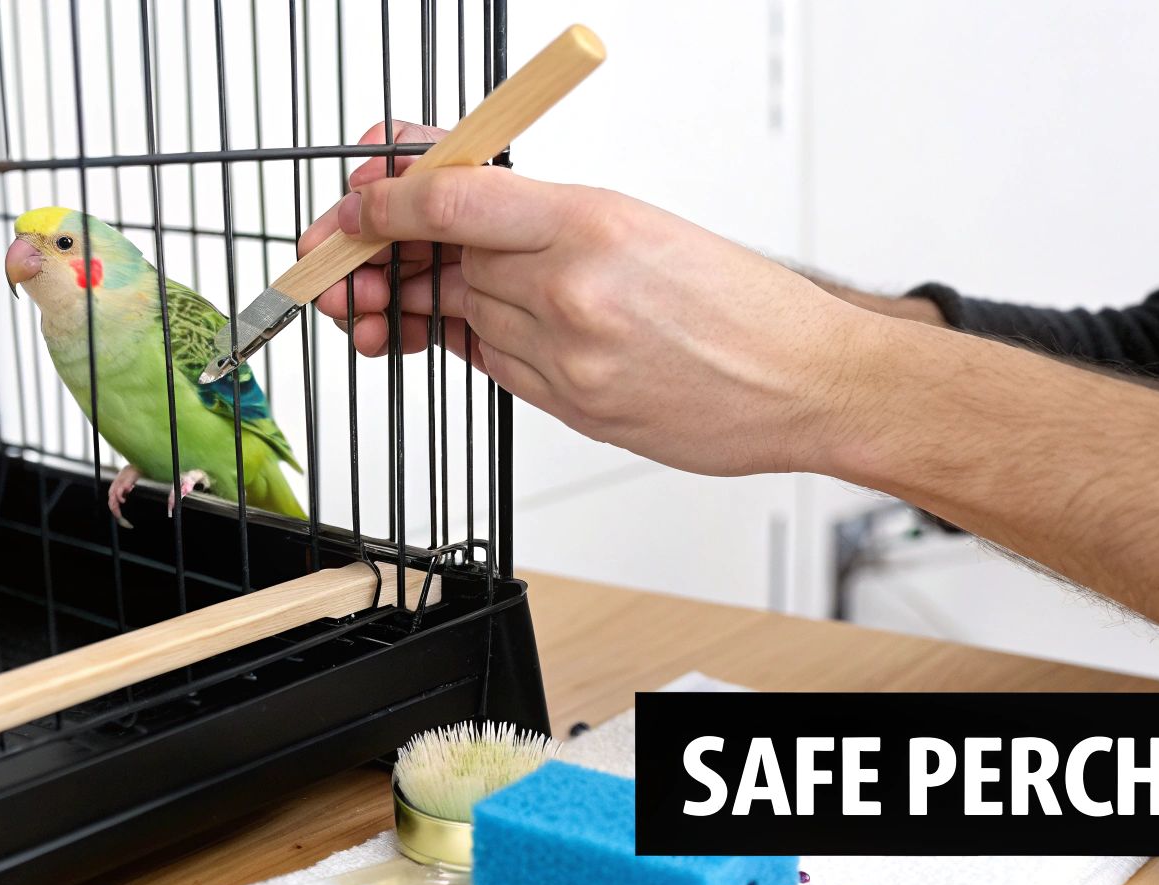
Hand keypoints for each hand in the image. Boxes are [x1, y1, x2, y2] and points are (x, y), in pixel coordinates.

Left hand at [302, 122, 878, 476]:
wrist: (804, 381)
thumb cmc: (742, 303)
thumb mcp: (642, 223)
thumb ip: (545, 216)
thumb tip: (460, 206)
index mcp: (592, 223)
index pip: (451, 200)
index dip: (386, 203)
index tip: (354, 204)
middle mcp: (572, 291)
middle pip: (450, 263)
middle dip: (421, 255)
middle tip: (394, 247)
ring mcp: (569, 359)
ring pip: (470, 318)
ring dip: (460, 302)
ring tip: (489, 292)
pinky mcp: (574, 409)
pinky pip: (500, 368)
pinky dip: (493, 345)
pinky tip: (515, 330)